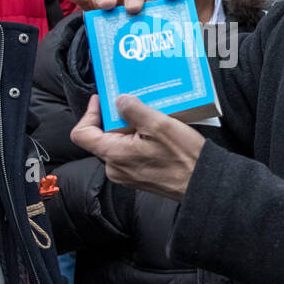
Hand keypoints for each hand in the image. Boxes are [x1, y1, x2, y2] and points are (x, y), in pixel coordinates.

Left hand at [70, 95, 204, 201]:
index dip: (89, 113)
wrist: (201, 183)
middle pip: (101, 136)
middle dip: (114, 118)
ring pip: (116, 144)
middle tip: (133, 104)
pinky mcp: (137, 176)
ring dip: (129, 128)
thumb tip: (119, 101)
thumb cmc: (182, 158)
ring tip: (148, 118)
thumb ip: (134, 109)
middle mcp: (115, 167)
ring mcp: (126, 174)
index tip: (101, 100)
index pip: (81, 134)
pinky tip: (155, 133)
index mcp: (113, 154)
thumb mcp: (159, 124)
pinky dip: (137, 139)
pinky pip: (129, 153)